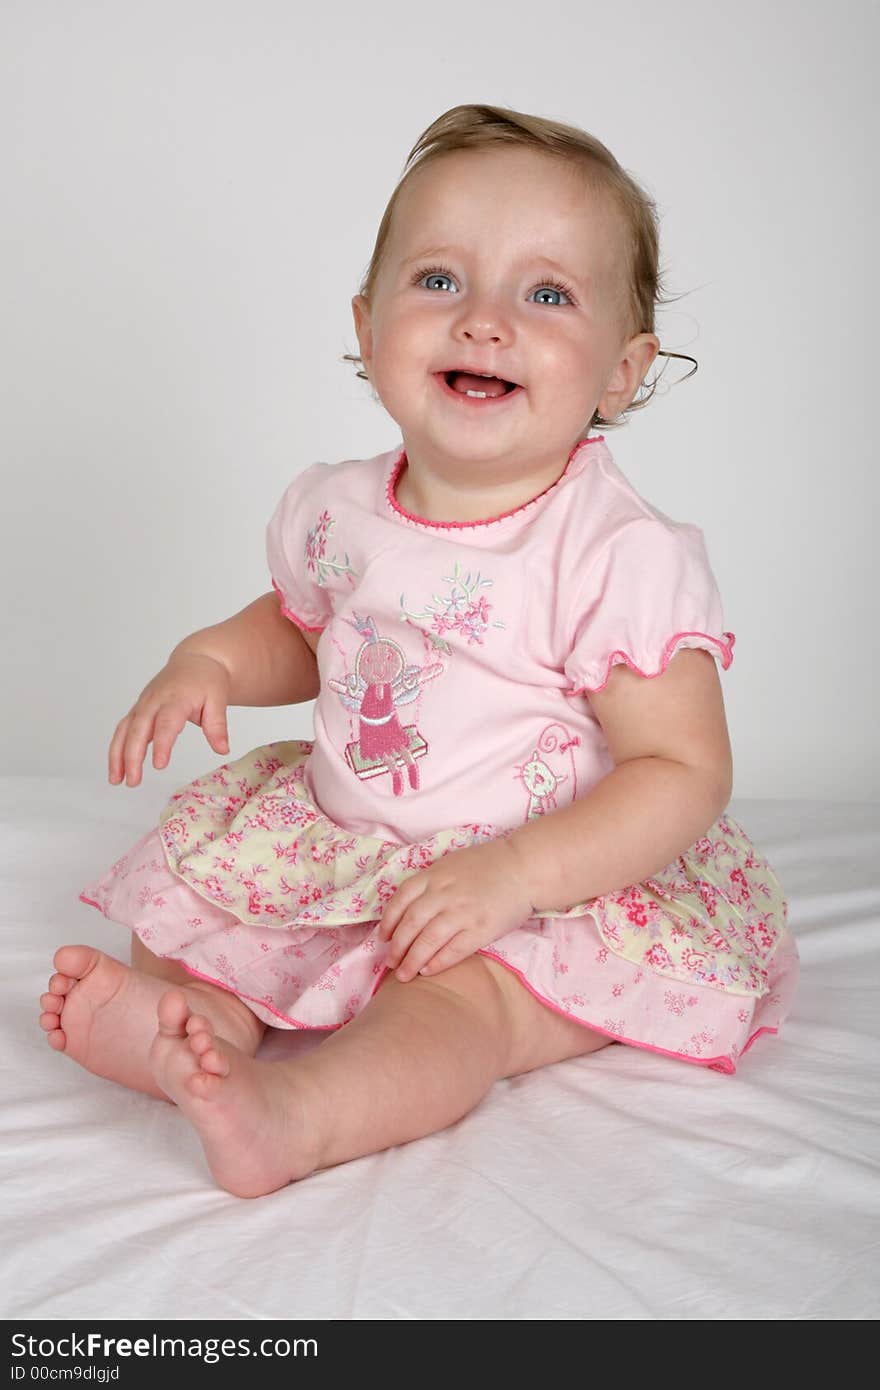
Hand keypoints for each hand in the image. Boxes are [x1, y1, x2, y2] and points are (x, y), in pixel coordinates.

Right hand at [108, 652, 231, 786]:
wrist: (196, 661)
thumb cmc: (206, 680)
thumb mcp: (218, 699)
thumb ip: (218, 725)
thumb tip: (222, 749)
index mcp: (176, 698)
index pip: (166, 723)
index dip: (162, 745)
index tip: (159, 765)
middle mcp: (154, 701)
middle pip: (138, 729)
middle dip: (132, 756)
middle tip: (133, 781)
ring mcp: (143, 705)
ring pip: (124, 730)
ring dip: (117, 755)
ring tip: (115, 780)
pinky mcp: (139, 710)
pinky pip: (123, 729)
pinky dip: (117, 749)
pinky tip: (118, 770)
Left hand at [378, 839, 532, 981]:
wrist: (524, 868)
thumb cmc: (489, 865)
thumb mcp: (452, 865)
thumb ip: (431, 883)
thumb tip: (409, 908)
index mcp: (434, 875)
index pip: (400, 900)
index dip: (388, 922)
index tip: (383, 937)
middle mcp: (444, 894)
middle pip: (410, 924)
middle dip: (397, 947)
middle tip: (390, 962)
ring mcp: (462, 912)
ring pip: (427, 941)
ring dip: (412, 961)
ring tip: (404, 975)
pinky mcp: (481, 929)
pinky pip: (453, 950)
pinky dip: (438, 963)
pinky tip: (428, 971)